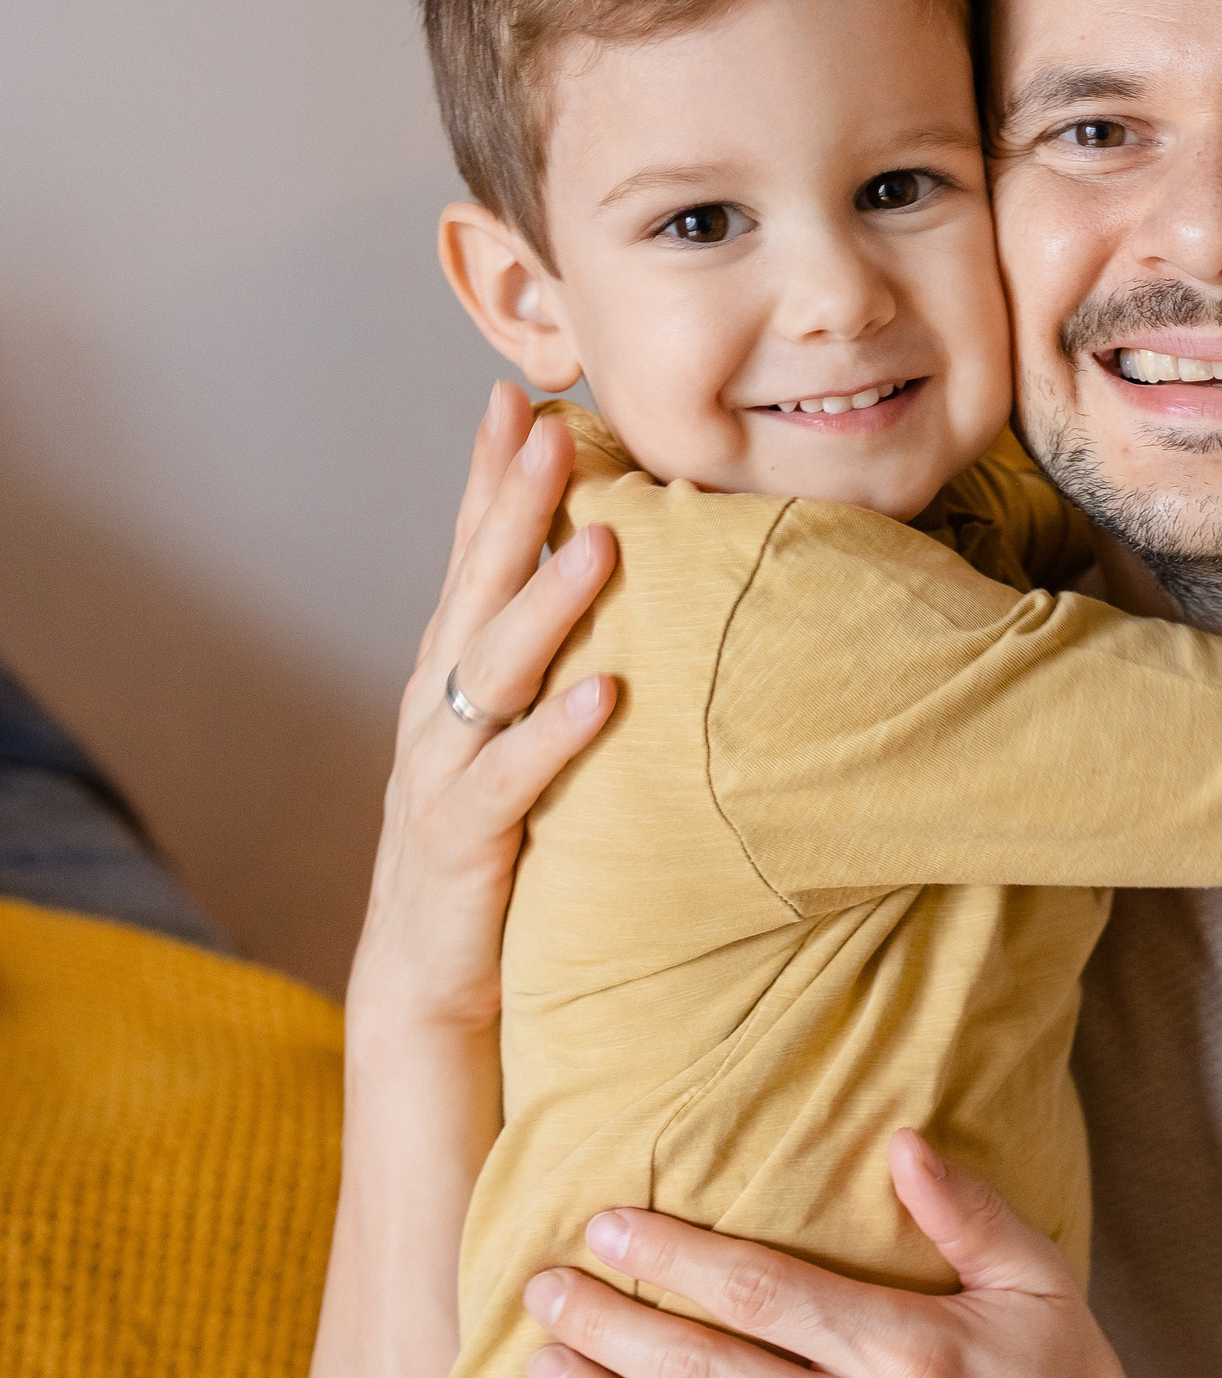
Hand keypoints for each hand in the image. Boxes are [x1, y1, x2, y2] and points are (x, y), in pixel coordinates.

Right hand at [348, 380, 618, 1030]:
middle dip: (514, 502)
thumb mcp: (523, 737)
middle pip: (478, 586)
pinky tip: (604, 694)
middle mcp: (440, 708)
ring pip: (492, 670)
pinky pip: (512, 782)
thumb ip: (556, 664)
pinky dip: (556, 736)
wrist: (435, 984)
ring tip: (604, 541)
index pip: (474, 554)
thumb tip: (630, 577)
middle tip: (554, 426)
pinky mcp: (462, 845)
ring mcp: (444, 772)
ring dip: (548, 603)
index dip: (491, 475)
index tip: (519, 394)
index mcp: (457, 674)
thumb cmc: (500, 846)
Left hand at [521, 1130, 1146, 1377]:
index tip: (607, 1224)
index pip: (764, 1296)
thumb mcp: (1038, 1286)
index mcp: (908, 1351)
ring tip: (542, 1363)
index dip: (676, 1260)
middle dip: (613, 1329)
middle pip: (705, 1375)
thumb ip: (970, 1214)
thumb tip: (897, 1142)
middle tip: (544, 1286)